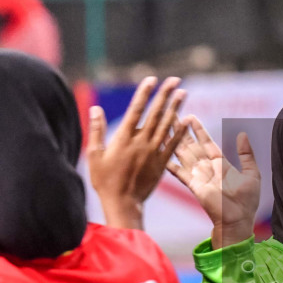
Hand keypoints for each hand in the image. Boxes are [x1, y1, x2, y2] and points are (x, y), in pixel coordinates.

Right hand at [87, 76, 189, 230]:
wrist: (122, 203)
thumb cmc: (104, 181)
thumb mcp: (94, 155)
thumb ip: (97, 131)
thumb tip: (95, 109)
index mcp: (123, 138)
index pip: (135, 110)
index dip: (144, 93)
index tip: (152, 79)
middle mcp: (140, 142)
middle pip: (155, 114)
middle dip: (165, 95)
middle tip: (175, 80)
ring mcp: (152, 152)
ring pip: (166, 126)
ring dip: (175, 108)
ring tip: (183, 93)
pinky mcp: (161, 164)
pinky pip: (173, 145)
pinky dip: (180, 132)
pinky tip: (188, 120)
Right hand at [166, 115, 260, 248]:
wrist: (239, 220)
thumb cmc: (247, 200)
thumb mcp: (251, 173)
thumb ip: (246, 154)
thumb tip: (242, 134)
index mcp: (220, 164)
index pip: (206, 142)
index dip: (198, 130)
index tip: (190, 117)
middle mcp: (206, 168)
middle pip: (191, 145)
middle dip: (181, 131)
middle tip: (171, 116)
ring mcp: (198, 176)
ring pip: (183, 155)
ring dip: (174, 142)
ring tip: (164, 129)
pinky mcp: (194, 186)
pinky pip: (180, 172)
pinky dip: (171, 164)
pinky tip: (161, 154)